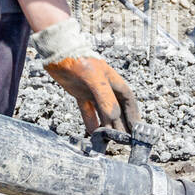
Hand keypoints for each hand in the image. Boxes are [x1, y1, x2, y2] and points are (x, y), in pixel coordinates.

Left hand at [31, 18, 139, 132]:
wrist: (58, 52)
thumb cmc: (80, 61)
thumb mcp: (95, 79)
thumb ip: (105, 99)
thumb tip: (113, 118)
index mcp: (114, 82)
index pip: (128, 102)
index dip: (133, 116)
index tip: (136, 130)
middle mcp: (106, 88)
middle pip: (117, 110)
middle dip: (120, 125)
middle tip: (122, 141)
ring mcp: (93, 92)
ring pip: (103, 113)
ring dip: (106, 126)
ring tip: (109, 141)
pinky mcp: (80, 94)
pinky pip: (88, 112)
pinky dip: (90, 122)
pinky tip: (93, 134)